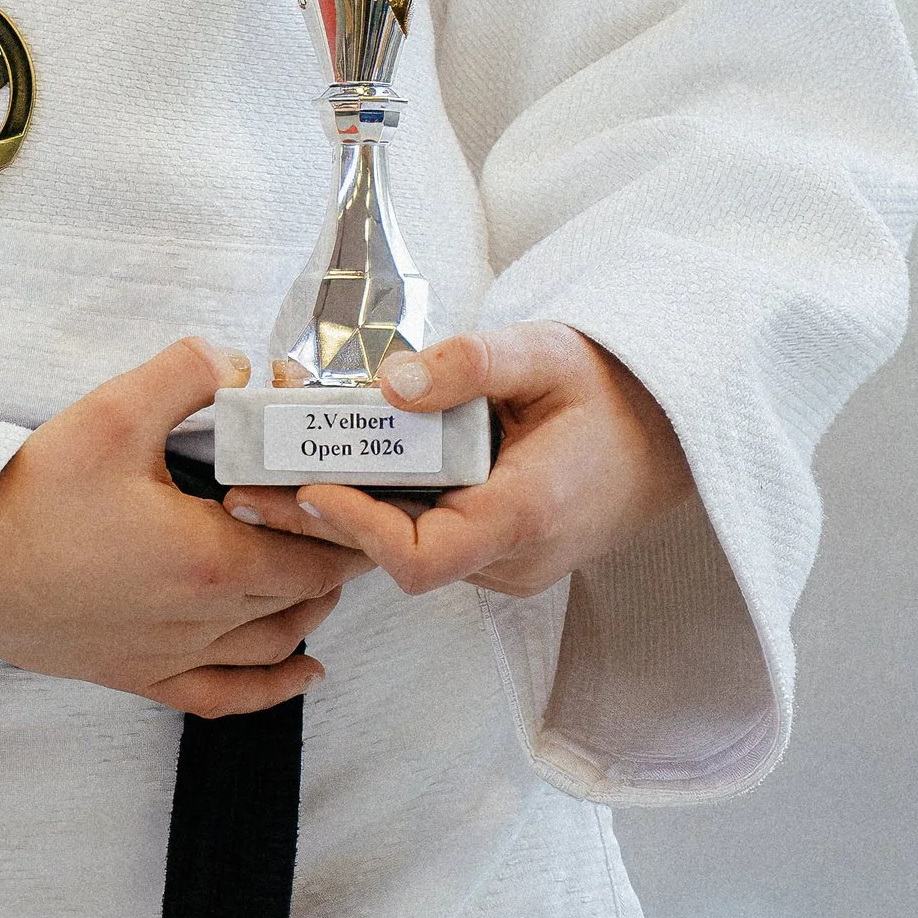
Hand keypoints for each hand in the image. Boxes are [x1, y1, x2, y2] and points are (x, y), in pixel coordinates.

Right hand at [0, 339, 374, 716]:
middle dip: (335, 552)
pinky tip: (302, 670)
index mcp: (210, 558)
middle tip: (344, 510)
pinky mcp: (138, 674)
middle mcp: (203, 619)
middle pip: (305, 595)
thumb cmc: (30, 496)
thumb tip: (238, 364)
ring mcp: (172, 654)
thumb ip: (187, 373)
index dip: (349, 519)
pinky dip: (273, 687)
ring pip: (276, 644)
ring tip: (322, 565)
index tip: (361, 487)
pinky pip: (226, 695)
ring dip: (311, 606)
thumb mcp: (110, 413)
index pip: (317, 548)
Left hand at [242, 324, 692, 599]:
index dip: (356, 530)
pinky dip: (376, 504)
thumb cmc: (610, 389)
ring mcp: (503, 566)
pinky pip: (424, 538)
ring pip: (405, 549)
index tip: (307, 486)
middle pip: (396, 557)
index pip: (422, 558)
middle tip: (247, 479)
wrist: (669, 434)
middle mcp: (511, 560)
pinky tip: (330, 461)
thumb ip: (471, 365)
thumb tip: (389, 383)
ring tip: (272, 459)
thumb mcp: (546, 352)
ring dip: (342, 507)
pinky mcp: (493, 554)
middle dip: (320, 516)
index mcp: (526, 517)